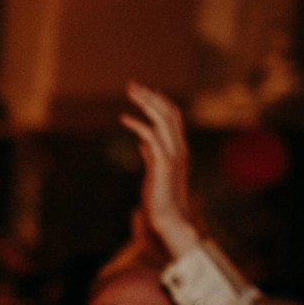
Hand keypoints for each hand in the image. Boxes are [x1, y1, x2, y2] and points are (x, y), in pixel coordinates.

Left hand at [122, 84, 203, 259]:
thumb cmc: (160, 199)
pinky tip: (123, 118)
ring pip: (162, 119)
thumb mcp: (154, 173)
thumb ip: (151, 156)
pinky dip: (138, 124)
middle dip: (151, 96)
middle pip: (168, 113)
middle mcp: (179, 148)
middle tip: (133, 85)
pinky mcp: (163, 163)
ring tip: (130, 91)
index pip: (172, 118)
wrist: (170, 219)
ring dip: (145, 103)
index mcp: (178, 149)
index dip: (160, 103)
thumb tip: (143, 145)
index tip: (146, 92)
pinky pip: (151, 136)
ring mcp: (173, 155)